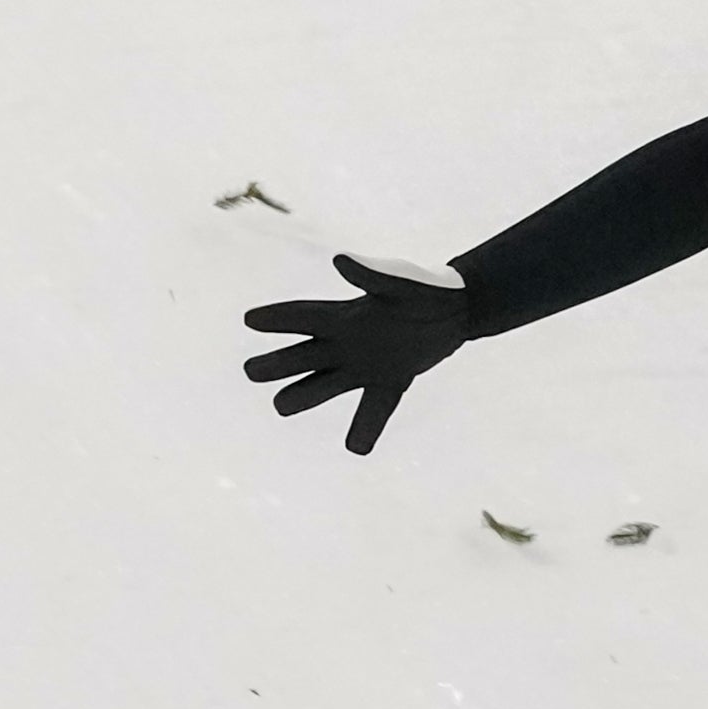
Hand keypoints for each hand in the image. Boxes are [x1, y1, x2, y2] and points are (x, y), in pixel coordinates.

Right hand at [241, 254, 475, 455]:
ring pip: (324, 386)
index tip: (249, 319)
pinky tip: (357, 448)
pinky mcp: (389, 383)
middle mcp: (346, 343)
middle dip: (277, 364)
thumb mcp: (399, 281)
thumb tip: (340, 260)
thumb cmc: (426, 288)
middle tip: (251, 371)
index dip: (277, 318)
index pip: (304, 317)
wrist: (458, 309)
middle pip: (303, 357)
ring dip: (302, 396)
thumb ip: (371, 274)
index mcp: (345, 315)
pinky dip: (366, 428)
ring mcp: (364, 366)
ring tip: (281, 406)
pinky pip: (373, 409)